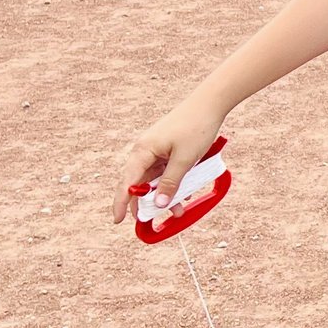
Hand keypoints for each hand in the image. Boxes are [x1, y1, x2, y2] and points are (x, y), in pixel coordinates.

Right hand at [114, 97, 227, 224]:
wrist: (209, 104)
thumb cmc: (195, 128)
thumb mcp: (184, 160)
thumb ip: (171, 184)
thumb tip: (157, 204)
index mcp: (143, 151)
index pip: (127, 182)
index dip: (121, 203)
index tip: (118, 220)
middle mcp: (145, 151)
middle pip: (139, 183)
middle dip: (145, 203)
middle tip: (150, 222)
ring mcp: (156, 150)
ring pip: (154, 179)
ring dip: (164, 195)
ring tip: (178, 211)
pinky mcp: (167, 150)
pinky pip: (165, 172)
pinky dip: (173, 184)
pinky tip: (185, 195)